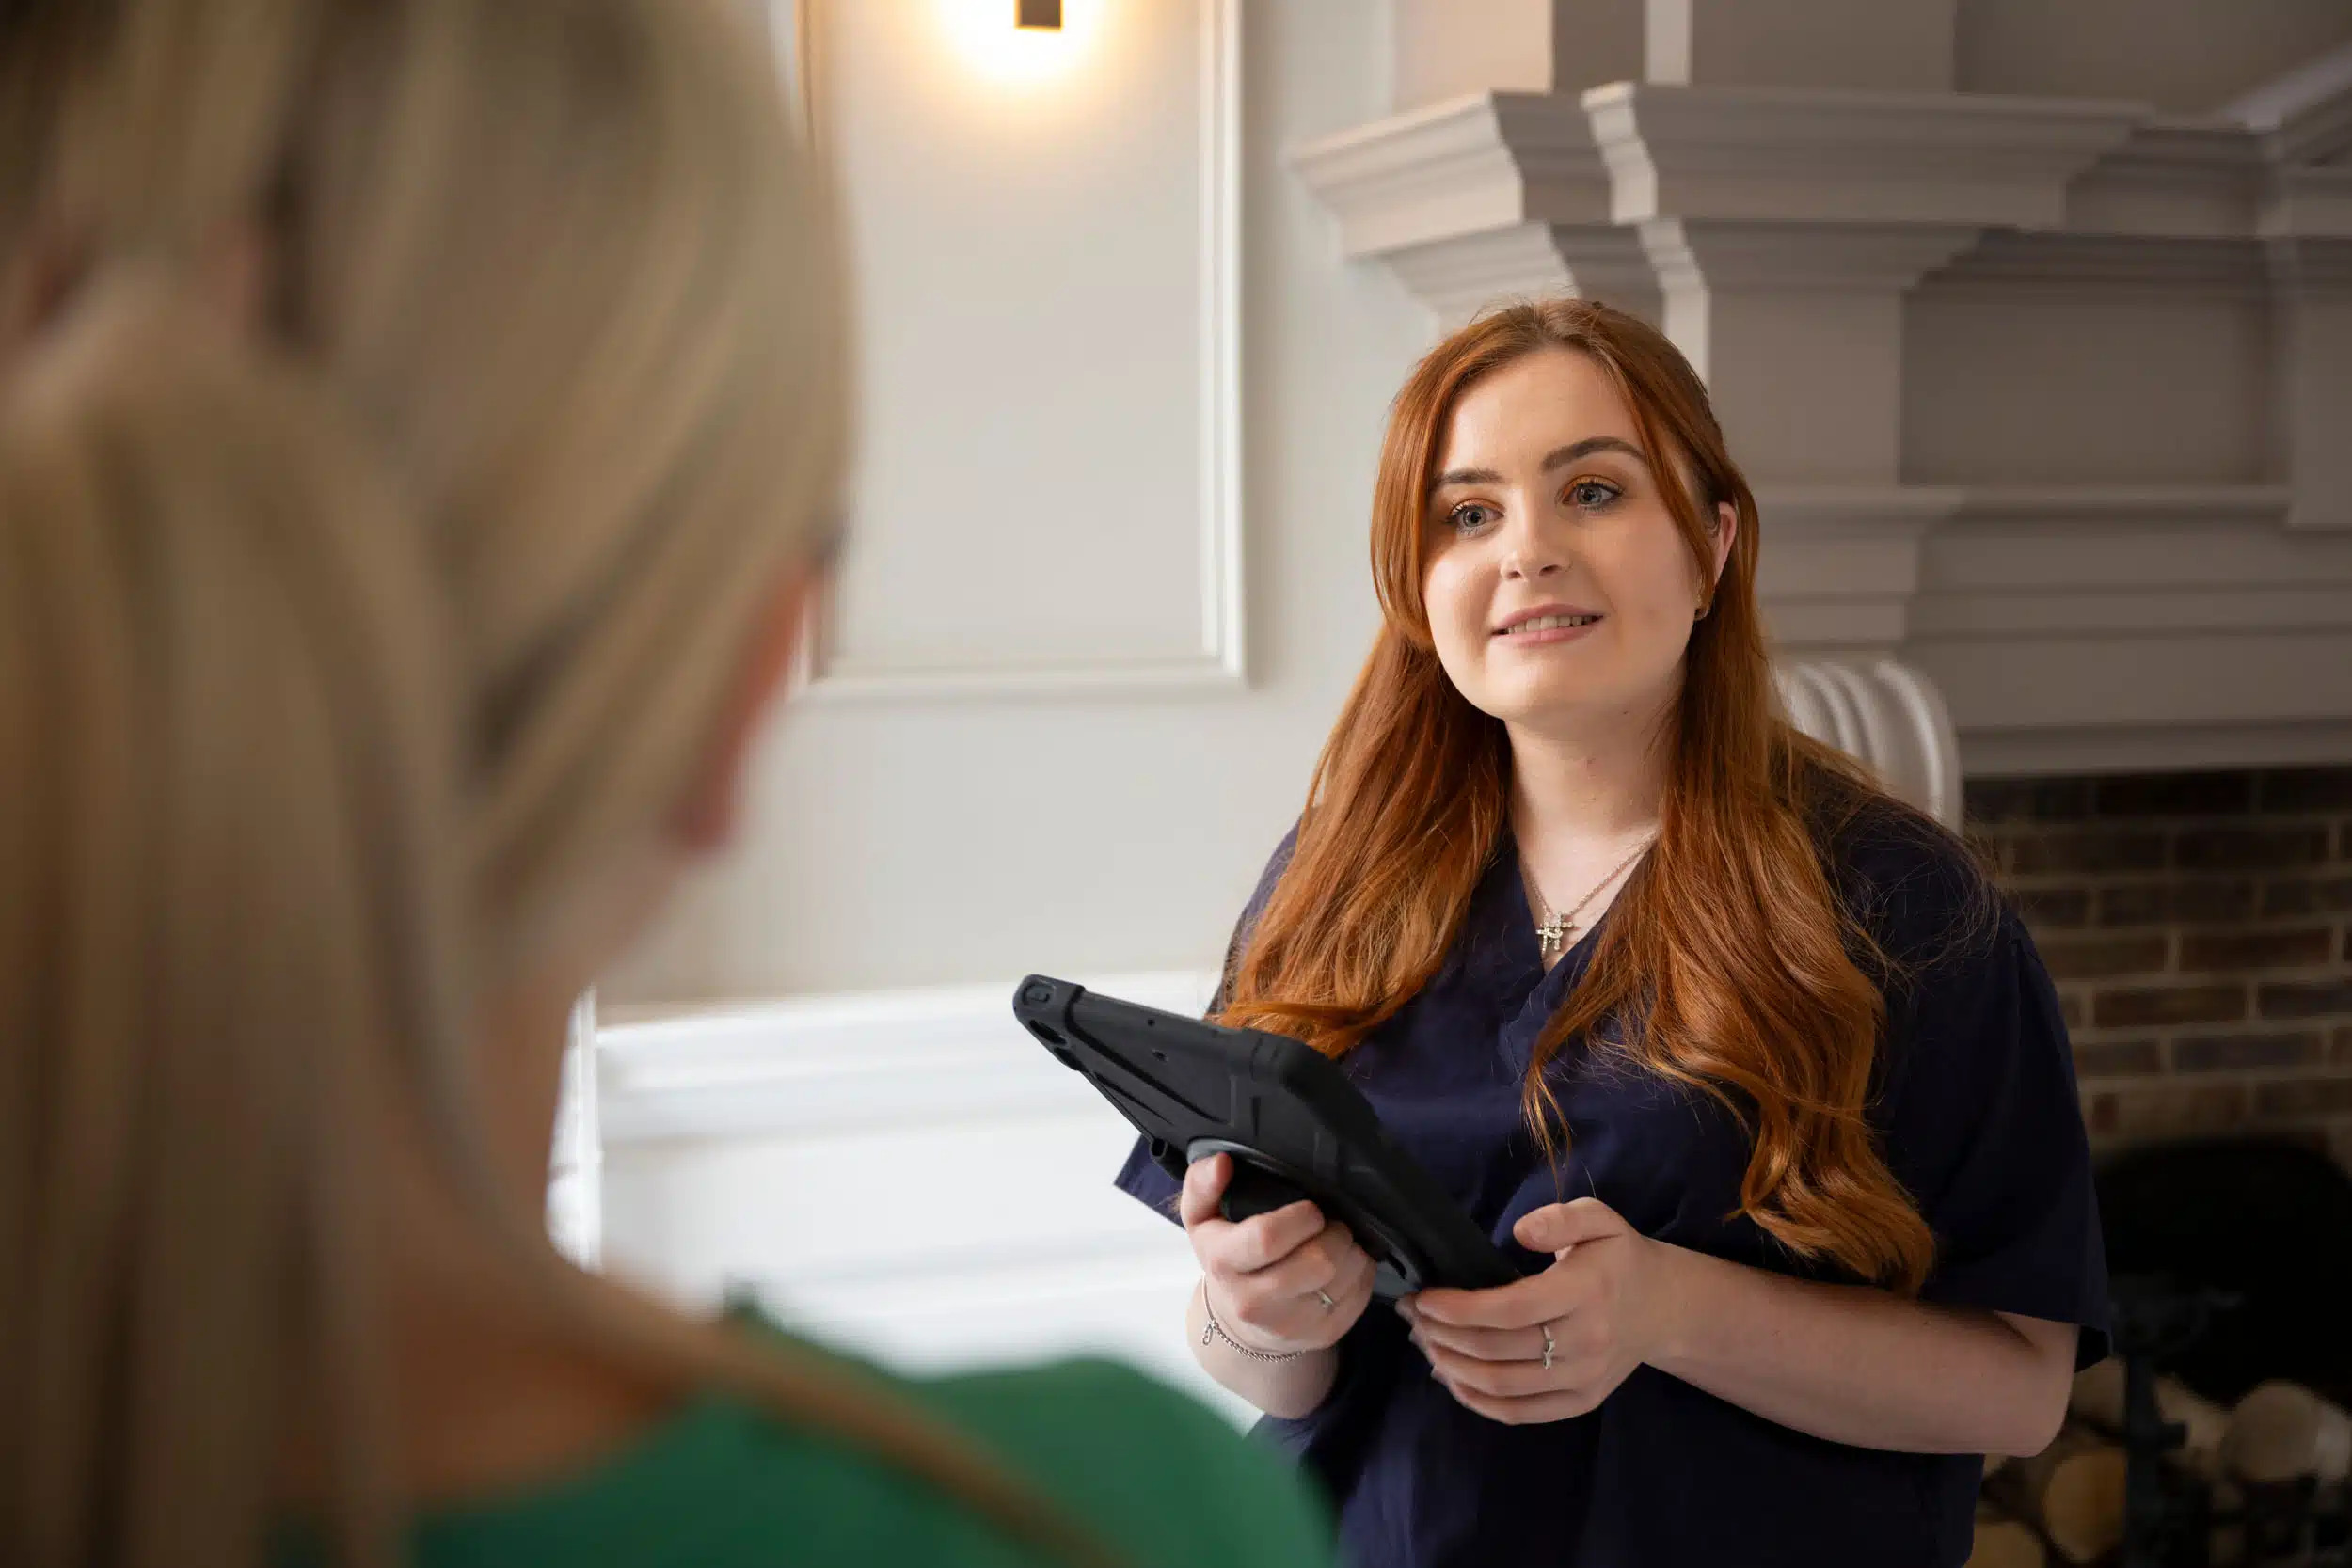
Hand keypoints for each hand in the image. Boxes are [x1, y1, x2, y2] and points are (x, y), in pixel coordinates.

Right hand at [1179, 1153, 1375, 1355]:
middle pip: (1317, 1262)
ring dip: (1350, 1250)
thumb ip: (1202, 1183)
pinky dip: (1360, 1272)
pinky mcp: (1320, 1335)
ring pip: (1343, 1278)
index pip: (1267, 1238)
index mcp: (1223, 1264)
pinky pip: (1359, 1296)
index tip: (1309, 1209)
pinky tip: (1345, 1263)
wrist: (1236, 1320)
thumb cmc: (1225, 1255)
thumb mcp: (1201, 1218)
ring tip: (1337, 1240)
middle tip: (1328, 1223)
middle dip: (1334, 1232)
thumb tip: (1222, 1162)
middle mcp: (1253, 1302)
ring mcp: (1289, 1324)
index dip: (1300, 1217)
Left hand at [1401, 1197, 1680, 1423]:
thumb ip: (1560, 1218)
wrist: (1663, 1308)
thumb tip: (1521, 1231)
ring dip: (1451, 1367)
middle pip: (1497, 1350)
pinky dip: (1476, 1400)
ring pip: (1502, 1387)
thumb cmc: (1619, 1258)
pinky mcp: (1582, 1402)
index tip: (1424, 1297)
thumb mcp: (1599, 1219)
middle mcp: (1587, 1342)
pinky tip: (1451, 1376)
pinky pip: (1519, 1412)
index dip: (1459, 1308)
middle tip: (1412, 1315)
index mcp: (1586, 1292)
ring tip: (1424, 1341)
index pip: (1510, 1309)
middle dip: (1442, 1334)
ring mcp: (1584, 1379)